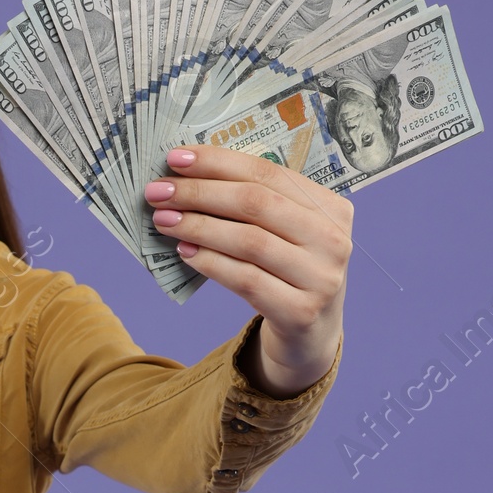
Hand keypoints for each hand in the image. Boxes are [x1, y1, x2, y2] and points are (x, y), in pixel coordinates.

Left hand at [145, 142, 350, 393]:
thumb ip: (255, 204)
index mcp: (331, 208)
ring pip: (249, 241)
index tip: (174, 159)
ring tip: (164, 221)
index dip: (218, 162)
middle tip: (158, 192)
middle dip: (200, 193)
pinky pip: (246, 280)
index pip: (267, 173)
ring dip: (199, 227)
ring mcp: (321, 278)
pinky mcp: (301, 312)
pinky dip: (211, 263)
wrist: (310, 334)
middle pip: (256, 203)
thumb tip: (187, 176)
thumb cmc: (287, 271)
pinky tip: (185, 253)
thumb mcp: (285, 233)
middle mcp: (333, 240)